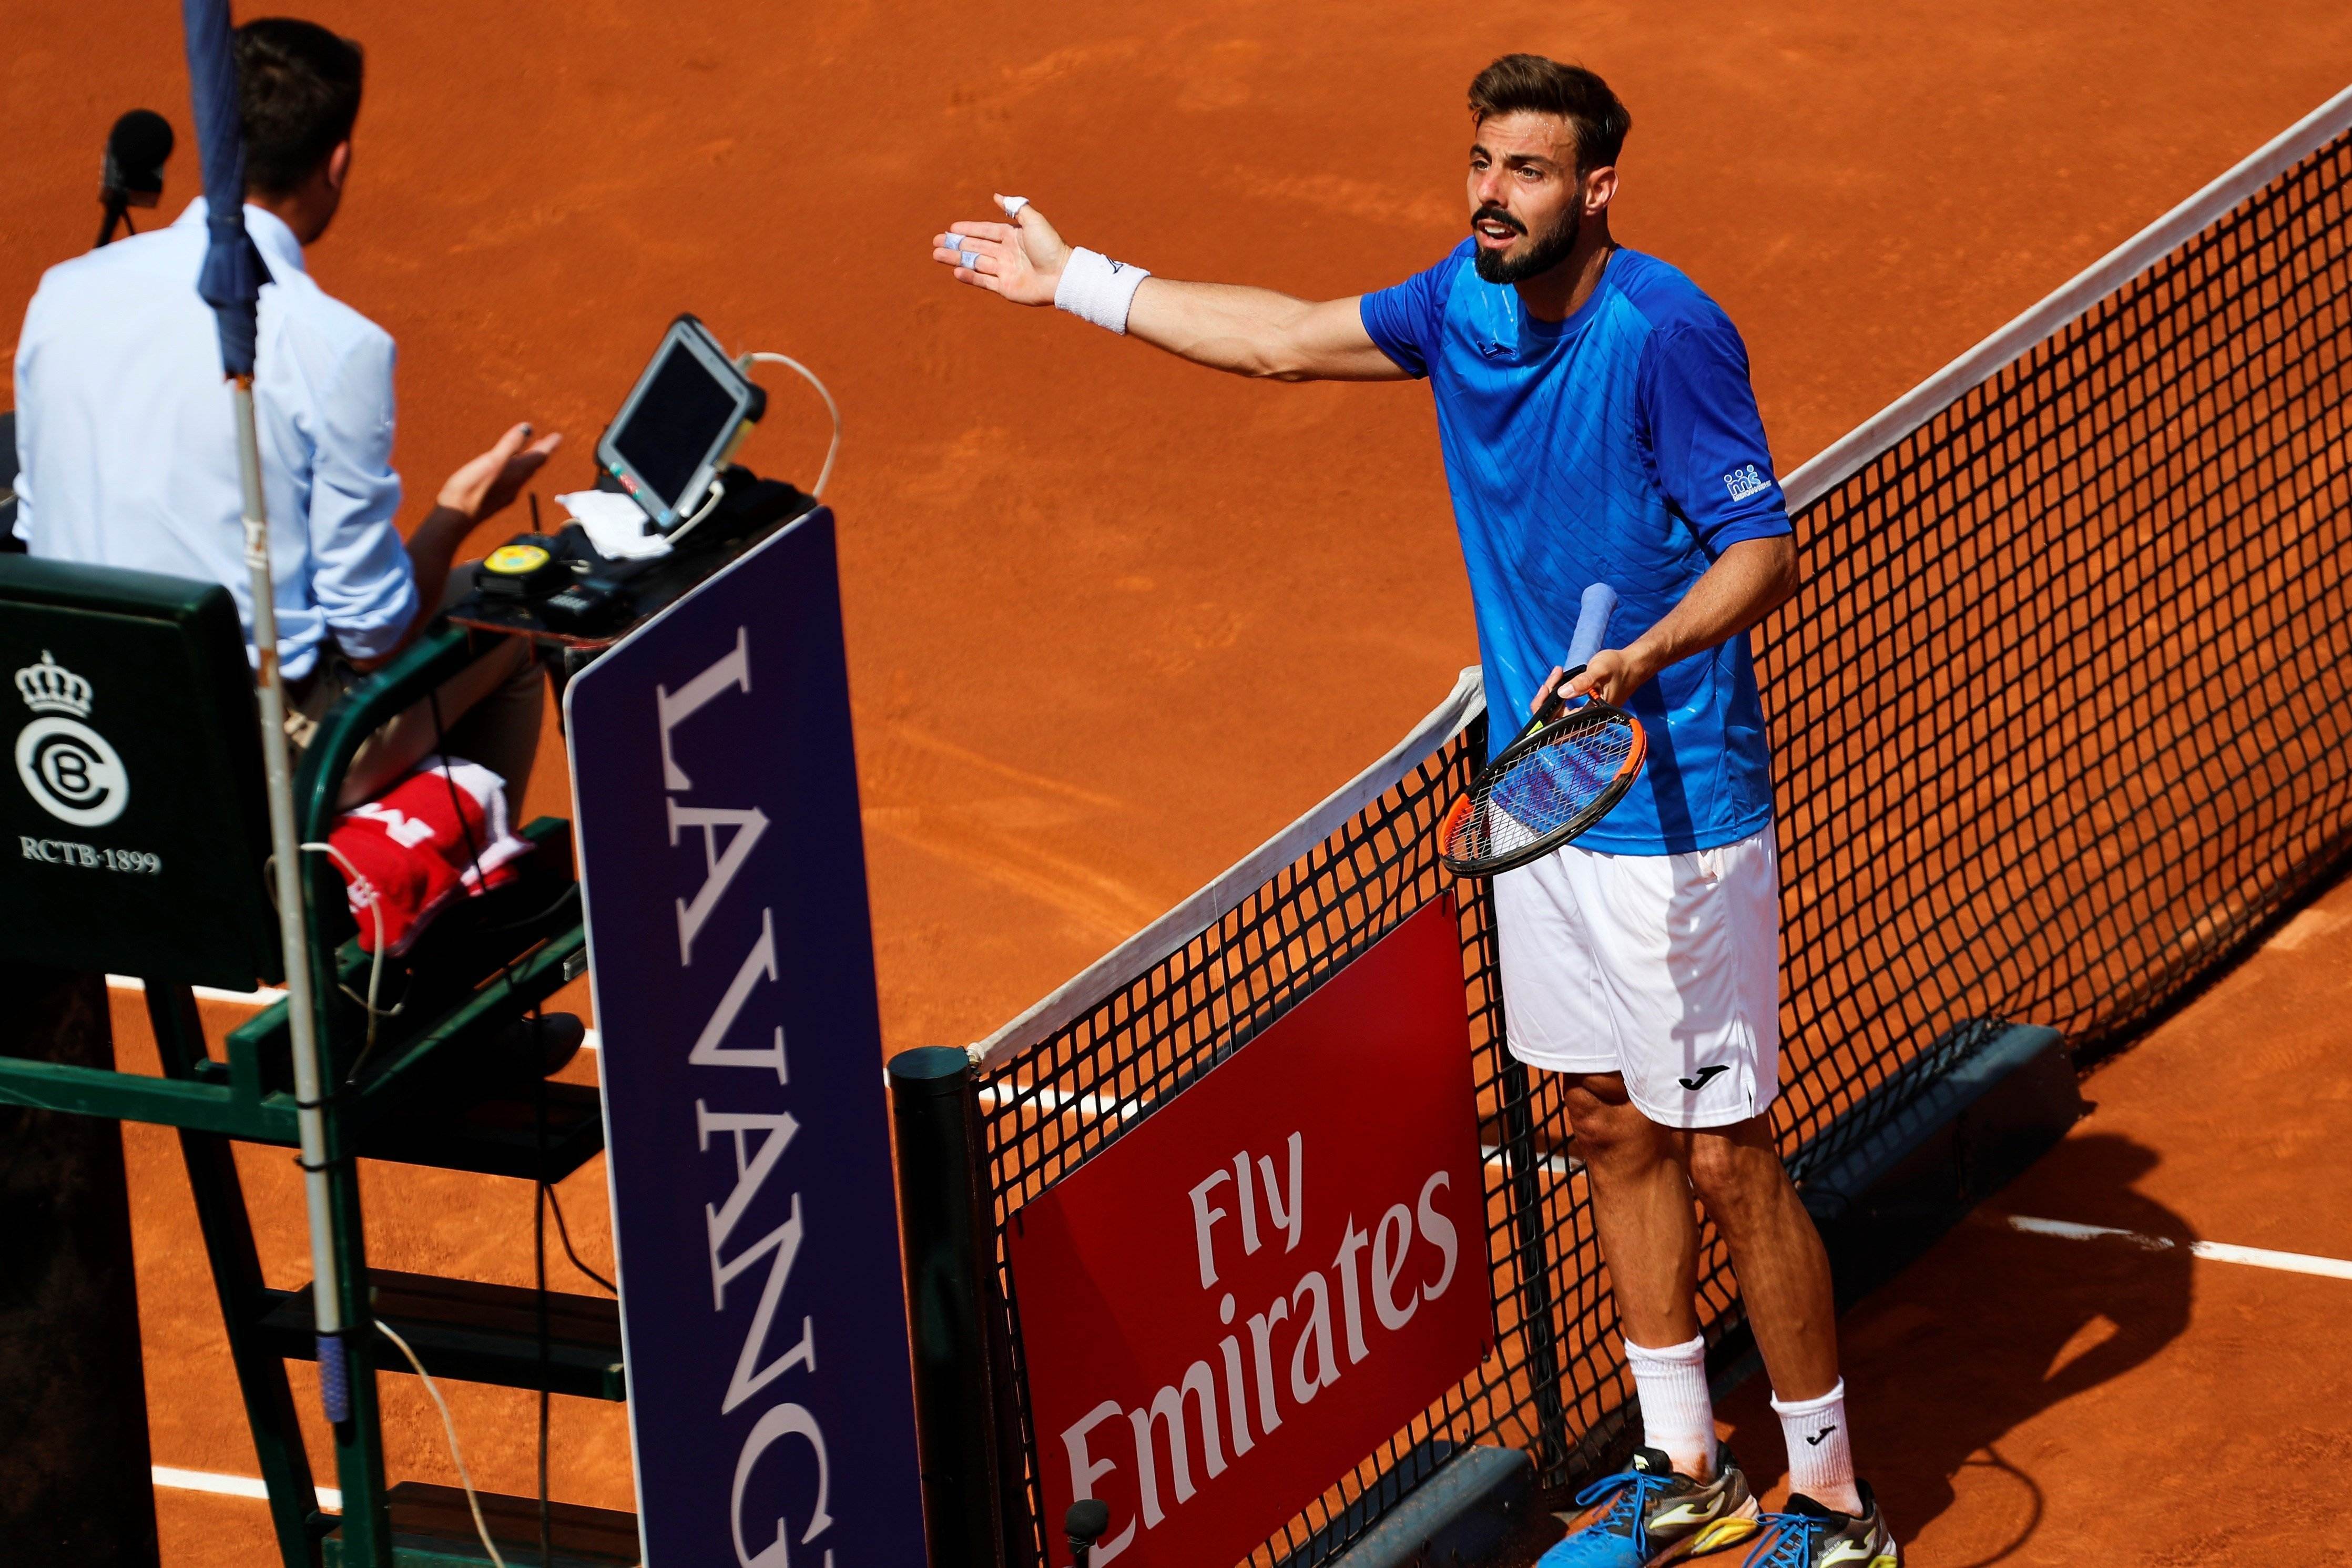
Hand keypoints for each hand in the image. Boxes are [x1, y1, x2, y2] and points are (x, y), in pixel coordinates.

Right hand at [437, 422, 563, 523]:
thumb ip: (510, 445)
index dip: (549, 445)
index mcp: (517, 472)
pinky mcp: (495, 497)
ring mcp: (506, 491)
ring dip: (529, 460)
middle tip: (548, 442)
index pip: (539, 456)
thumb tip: (528, 428)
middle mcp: (516, 483)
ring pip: (523, 473)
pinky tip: (508, 469)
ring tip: (531, 452)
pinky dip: (516, 468)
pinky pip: (512, 479)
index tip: (558, 436)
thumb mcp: (493, 461)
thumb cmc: (473, 488)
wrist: (457, 516)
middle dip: (541, 452)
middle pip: (533, 465)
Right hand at [930, 195, 1069, 305]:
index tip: (951, 228)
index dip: (968, 229)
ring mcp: (1005, 271)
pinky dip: (970, 277)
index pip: (985, 231)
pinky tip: (956, 271)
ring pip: (975, 263)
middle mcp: (1006, 253)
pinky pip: (984, 281)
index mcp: (1012, 236)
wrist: (1062, 276)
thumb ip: (1015, 207)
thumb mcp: (1034, 221)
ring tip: (937, 255)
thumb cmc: (1050, 247)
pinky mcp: (1006, 288)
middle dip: (955, 244)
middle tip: (935, 242)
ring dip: (956, 259)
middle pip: (976, 247)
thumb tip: (996, 196)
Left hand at [1534, 647, 1649, 714]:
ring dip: (1552, 693)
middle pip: (1555, 720)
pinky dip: (1559, 693)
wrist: (1631, 666)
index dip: (1546, 709)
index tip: (1546, 689)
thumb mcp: (1599, 671)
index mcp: (1593, 719)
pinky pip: (1564, 707)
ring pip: (1558, 712)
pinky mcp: (1584, 710)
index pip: (1559, 724)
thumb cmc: (1618, 667)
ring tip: (1558, 674)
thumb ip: (1582, 683)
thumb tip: (1562, 693)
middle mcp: (1588, 723)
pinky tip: (1560, 679)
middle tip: (1553, 677)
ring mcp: (1586, 717)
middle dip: (1547, 698)